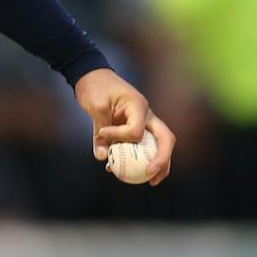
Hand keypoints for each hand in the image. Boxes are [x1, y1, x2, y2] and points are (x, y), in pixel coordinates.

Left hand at [73, 68, 176, 186]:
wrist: (92, 75)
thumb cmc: (95, 86)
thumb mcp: (95, 106)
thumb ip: (99, 133)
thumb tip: (103, 158)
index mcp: (139, 106)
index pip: (136, 131)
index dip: (120, 137)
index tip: (102, 132)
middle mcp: (147, 114)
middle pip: (165, 139)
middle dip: (162, 160)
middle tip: (151, 176)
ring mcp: (144, 121)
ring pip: (158, 145)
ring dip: (158, 164)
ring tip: (152, 181)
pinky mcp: (135, 127)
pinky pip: (142, 146)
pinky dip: (137, 159)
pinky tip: (124, 172)